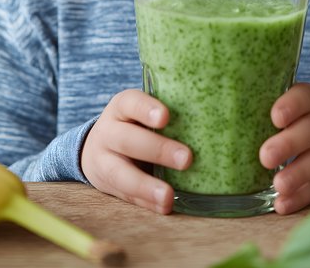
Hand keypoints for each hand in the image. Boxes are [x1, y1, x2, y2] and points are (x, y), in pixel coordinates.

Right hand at [80, 89, 191, 213]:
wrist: (98, 147)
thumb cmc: (134, 124)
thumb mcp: (141, 111)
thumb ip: (167, 114)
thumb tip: (212, 119)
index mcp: (121, 107)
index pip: (131, 103)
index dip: (147, 109)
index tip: (166, 117)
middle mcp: (108, 132)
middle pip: (128, 140)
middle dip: (158, 150)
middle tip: (187, 159)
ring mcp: (103, 161)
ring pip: (121, 174)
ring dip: (146, 186)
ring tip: (168, 196)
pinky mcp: (107, 186)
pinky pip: (126, 196)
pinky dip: (146, 202)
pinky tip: (164, 206)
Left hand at [259, 83, 309, 214]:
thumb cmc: (300, 119)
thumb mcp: (294, 104)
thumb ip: (267, 102)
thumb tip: (215, 105)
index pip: (306, 96)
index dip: (292, 105)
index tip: (275, 117)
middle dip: (289, 143)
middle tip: (265, 157)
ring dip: (297, 174)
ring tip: (278, 185)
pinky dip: (300, 197)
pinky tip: (282, 204)